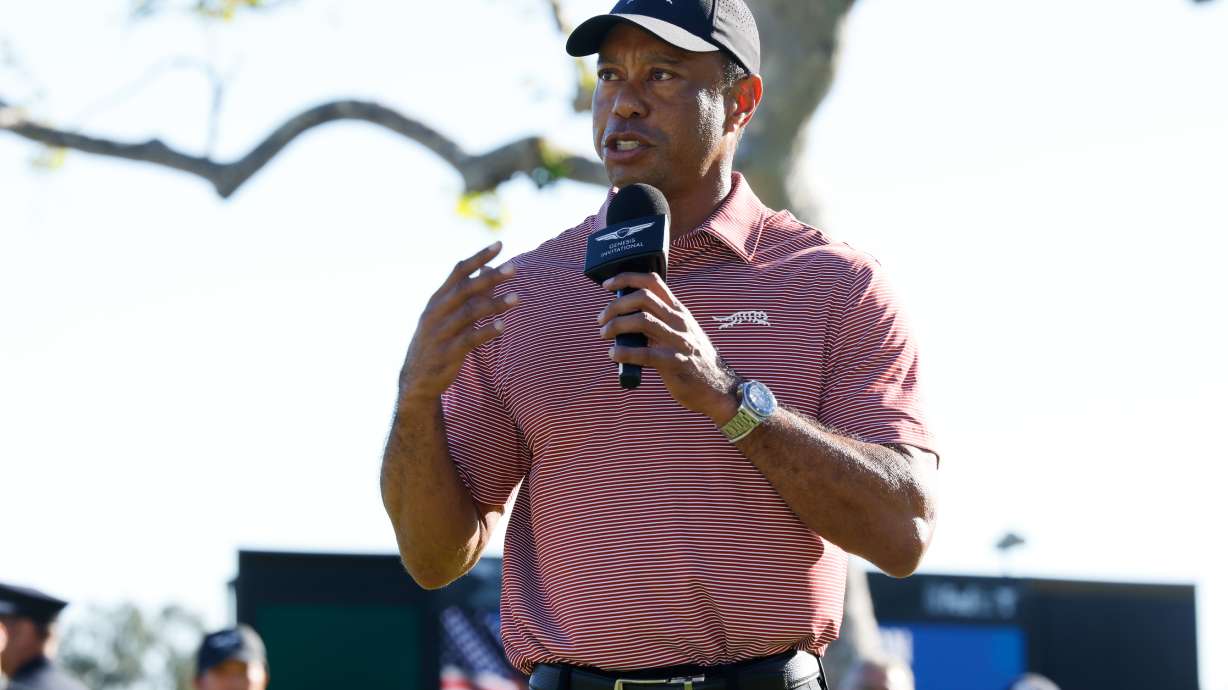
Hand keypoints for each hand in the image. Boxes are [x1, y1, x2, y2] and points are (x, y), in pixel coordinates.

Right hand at [398, 242, 518, 400]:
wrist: (416, 379)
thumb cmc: (438, 341)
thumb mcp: (448, 315)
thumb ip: (468, 295)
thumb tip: (488, 271)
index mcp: (437, 300)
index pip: (458, 271)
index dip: (479, 258)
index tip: (500, 244)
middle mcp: (436, 312)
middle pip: (465, 289)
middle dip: (490, 277)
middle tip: (514, 268)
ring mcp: (441, 333)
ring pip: (470, 313)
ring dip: (495, 304)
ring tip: (518, 298)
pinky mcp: (447, 353)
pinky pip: (469, 340)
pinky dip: (486, 332)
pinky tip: (503, 326)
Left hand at [597, 272, 739, 423]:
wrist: (718, 388)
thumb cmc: (693, 360)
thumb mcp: (682, 332)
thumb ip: (659, 321)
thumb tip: (625, 317)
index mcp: (678, 311)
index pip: (653, 282)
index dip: (627, 278)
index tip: (608, 286)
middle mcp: (679, 321)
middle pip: (643, 298)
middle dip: (616, 305)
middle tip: (602, 319)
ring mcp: (679, 341)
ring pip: (642, 321)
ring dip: (616, 325)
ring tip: (605, 334)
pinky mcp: (675, 363)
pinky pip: (644, 354)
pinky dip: (624, 352)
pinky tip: (614, 354)